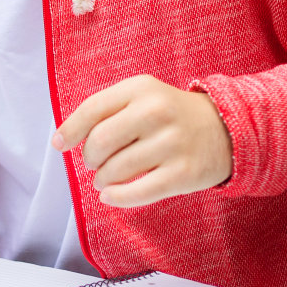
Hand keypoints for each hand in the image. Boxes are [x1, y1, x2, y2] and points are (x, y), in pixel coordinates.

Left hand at [52, 75, 230, 207]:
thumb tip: (62, 138)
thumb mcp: (142, 96)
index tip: (58, 144)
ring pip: (116, 169)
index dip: (70, 130)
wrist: (227, 128)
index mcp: (140, 89)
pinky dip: (117, 198)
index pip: (92, 109)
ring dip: (102, 179)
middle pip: (100, 142)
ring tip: (104, 179)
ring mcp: (172, 144)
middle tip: (94, 163)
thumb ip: (106, 111)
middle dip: (89, 158)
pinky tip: (109, 196)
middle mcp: (156, 113)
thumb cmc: (170, 115)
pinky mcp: (184, 174)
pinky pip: (138, 192)